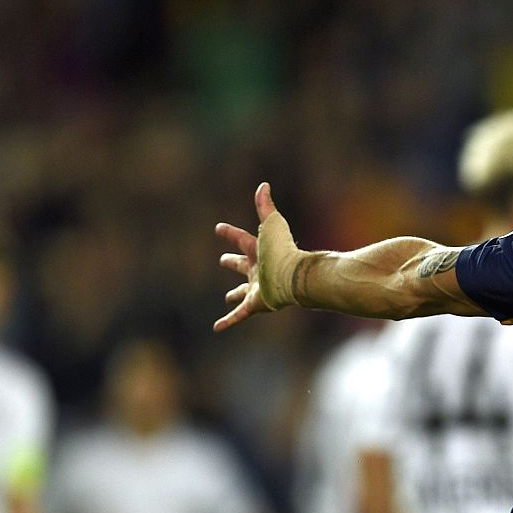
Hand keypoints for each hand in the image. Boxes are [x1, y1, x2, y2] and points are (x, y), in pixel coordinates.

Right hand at [214, 182, 303, 330]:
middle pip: (243, 265)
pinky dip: (228, 321)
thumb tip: (264, 184)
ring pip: (242, 292)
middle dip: (233, 262)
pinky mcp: (256, 304)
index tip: (219, 229)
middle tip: (222, 260)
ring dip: (235, 295)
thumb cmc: (283, 250)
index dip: (230, 234)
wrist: (295, 277)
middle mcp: (258, 270)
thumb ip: (265, 206)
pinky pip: (239, 315)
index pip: (242, 239)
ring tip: (228, 298)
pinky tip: (217, 328)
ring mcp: (257, 288)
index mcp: (259, 251)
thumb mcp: (271, 225)